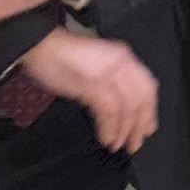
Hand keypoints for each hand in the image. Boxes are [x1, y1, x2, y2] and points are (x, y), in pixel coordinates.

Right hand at [15, 30, 158, 153]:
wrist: (40, 45)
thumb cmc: (60, 55)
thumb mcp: (95, 65)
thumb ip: (111, 80)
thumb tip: (119, 105)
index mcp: (123, 57)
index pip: (147, 87)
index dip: (149, 111)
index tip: (148, 127)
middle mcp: (121, 64)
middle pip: (141, 99)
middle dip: (140, 125)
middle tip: (136, 143)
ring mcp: (108, 73)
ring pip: (127, 107)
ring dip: (124, 130)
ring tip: (118, 145)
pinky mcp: (93, 84)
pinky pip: (109, 111)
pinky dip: (110, 128)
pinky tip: (106, 138)